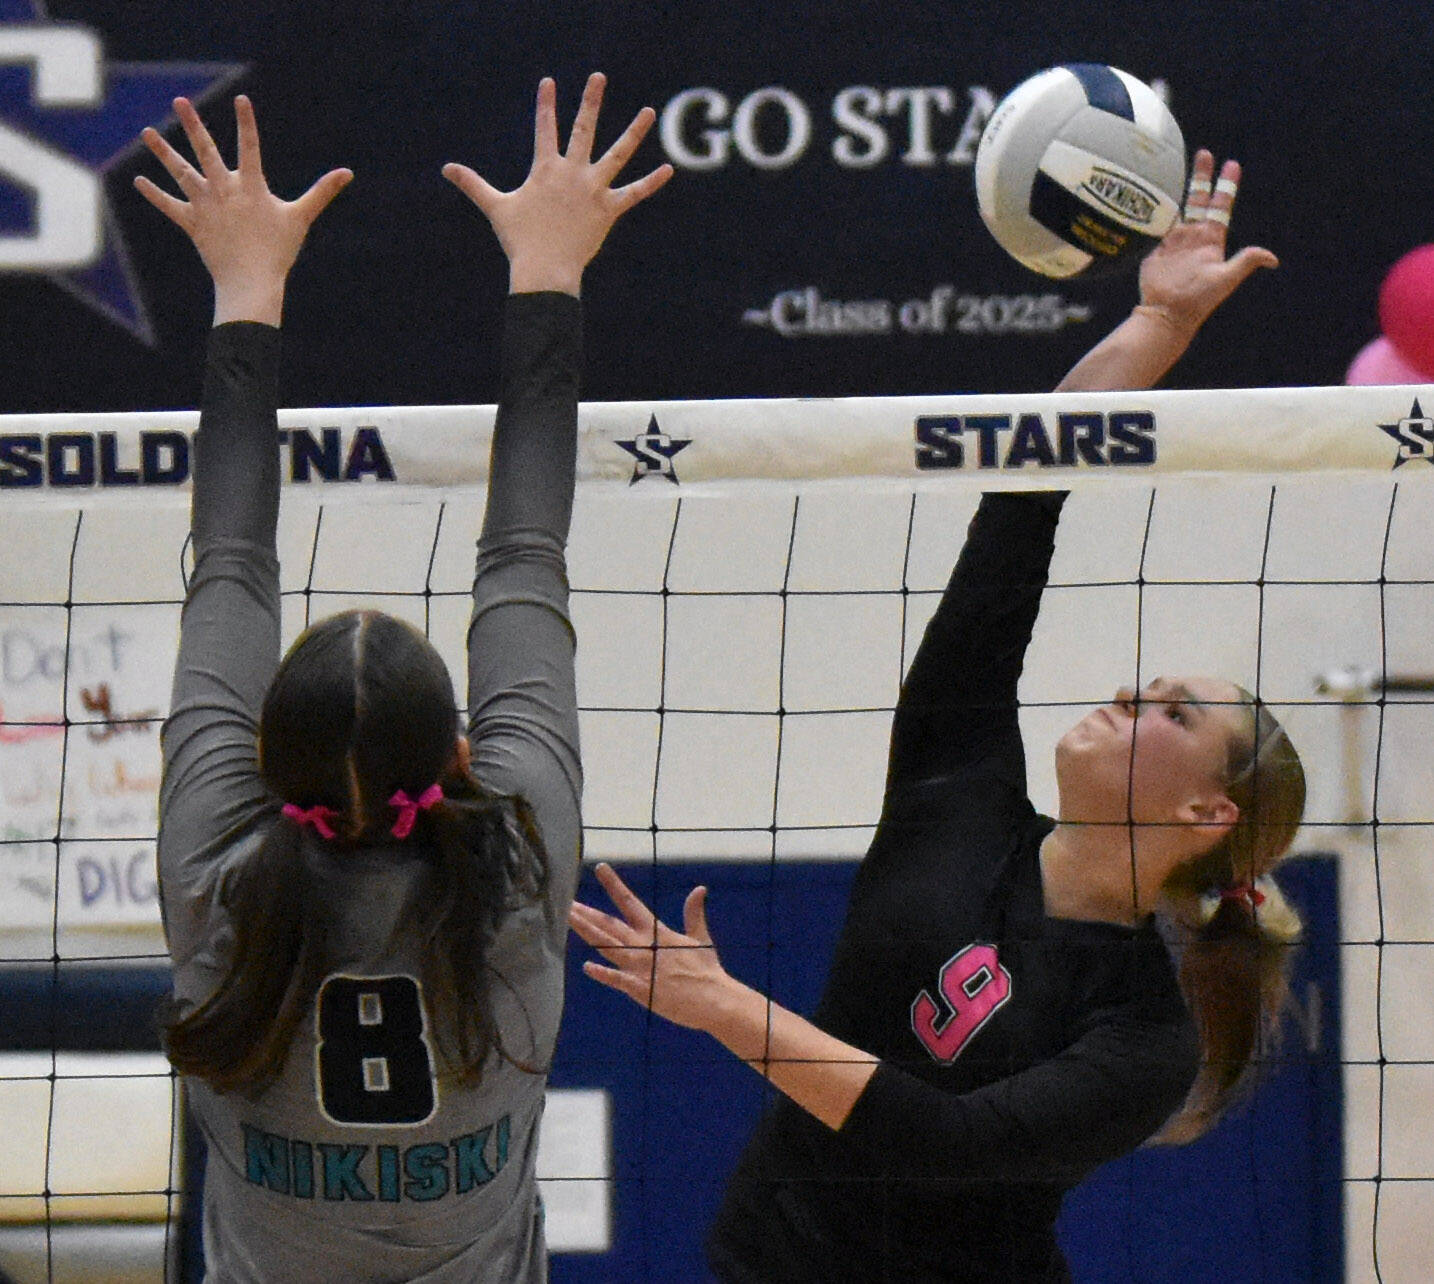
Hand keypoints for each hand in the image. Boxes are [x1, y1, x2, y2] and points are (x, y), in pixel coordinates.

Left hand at [134, 95, 352, 324]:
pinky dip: (154, 195)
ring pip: (181, 173)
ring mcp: (205, 206)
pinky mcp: (192, 224)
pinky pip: (170, 206)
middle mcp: (225, 190)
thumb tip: (348, 173)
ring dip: (163, 152)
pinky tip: (138, 181)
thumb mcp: (301, 217)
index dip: (246, 122)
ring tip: (147, 133)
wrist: (252, 282)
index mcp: (251, 186)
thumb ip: (321, 192)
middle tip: (180, 101)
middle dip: (192, 124)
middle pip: (206, 151)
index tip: (241, 100)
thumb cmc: (279, 251)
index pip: (250, 147)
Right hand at [443, 74, 672, 294]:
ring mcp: (593, 189)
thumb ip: (474, 184)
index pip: (544, 128)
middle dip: (591, 101)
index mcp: (546, 169)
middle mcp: (572, 173)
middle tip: (599, 77)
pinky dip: (651, 183)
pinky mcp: (609, 210)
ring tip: (649, 111)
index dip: (546, 104)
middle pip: (583, 129)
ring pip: (618, 154)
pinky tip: (668, 169)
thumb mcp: (496, 207)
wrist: (544, 270)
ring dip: (634, 132)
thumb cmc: (520, 240)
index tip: (549, 82)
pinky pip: (634, 193)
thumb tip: (445, 169)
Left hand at [568, 863, 728, 1031]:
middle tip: (566, 901)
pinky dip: (602, 974)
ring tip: (568, 920)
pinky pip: (616, 980)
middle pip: (609, 925)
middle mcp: (644, 946)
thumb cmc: (707, 970)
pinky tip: (586, 967)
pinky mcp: (640, 989)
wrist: (714, 999)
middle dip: (587, 913)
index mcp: (657, 932)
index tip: (601, 868)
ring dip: (586, 932)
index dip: (614, 884)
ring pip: (606, 946)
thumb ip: (694, 913)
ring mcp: (640, 968)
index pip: (630, 902)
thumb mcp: (700, 938)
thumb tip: (700, 889)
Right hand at [1135, 149, 1278, 340]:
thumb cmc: (1198, 299)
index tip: (1232, 165)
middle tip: (1206, 153)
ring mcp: (1175, 241)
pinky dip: (1157, 208)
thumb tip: (1272, 258)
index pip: (1221, 206)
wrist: (1167, 313)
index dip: (1227, 186)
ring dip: (1182, 187)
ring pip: (1179, 206)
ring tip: (1177, 165)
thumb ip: (1245, 263)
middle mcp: (1194, 237)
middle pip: (1200, 199)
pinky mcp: (1156, 249)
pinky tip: (1153, 193)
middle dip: (1203, 176)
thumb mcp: (1225, 279)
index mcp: (1212, 240)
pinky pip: (1158, 222)